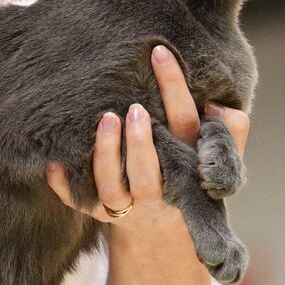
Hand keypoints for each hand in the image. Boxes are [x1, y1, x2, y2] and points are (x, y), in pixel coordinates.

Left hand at [45, 45, 249, 224]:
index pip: (184, 124)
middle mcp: (157, 190)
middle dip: (139, 141)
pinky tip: (54, 161)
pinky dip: (64, 184)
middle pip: (147, 170)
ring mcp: (127, 206)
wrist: (164, 232)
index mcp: (187, 166)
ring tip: (104, 119)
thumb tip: (218, 105)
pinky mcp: (101, 214)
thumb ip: (229, 130)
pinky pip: (78, 200)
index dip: (174, 88)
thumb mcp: (217, 158)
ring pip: (111, 186)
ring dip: (105, 155)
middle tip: (133, 108)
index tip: (159, 52)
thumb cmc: (189, 177)